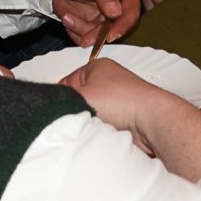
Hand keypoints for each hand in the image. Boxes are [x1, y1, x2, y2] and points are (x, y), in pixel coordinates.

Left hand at [50, 0, 138, 42]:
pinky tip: (68, 18)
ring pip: (100, 37)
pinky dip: (75, 32)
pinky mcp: (91, 27)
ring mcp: (105, 20)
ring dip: (82, 30)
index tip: (109, 36)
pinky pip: (86, 37)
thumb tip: (116, 12)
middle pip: (117, 30)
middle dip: (99, 36)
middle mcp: (119, 8)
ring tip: (68, 16)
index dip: (122, 27)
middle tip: (85, 38)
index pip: (131, 15)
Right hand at [55, 56, 179, 144]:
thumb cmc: (120, 101)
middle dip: (73, 111)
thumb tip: (50, 108)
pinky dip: (98, 130)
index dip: (59, 98)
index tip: (55, 109)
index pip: (66, 82)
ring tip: (88, 127)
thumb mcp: (81, 96)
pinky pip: (101, 125)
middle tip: (72, 120)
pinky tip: (99, 133)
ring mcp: (116, 100)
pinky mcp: (123, 117)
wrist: (151, 121)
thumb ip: (61, 100)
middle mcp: (107, 81)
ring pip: (89, 114)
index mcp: (96, 67)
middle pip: (77, 99)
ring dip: (86, 123)